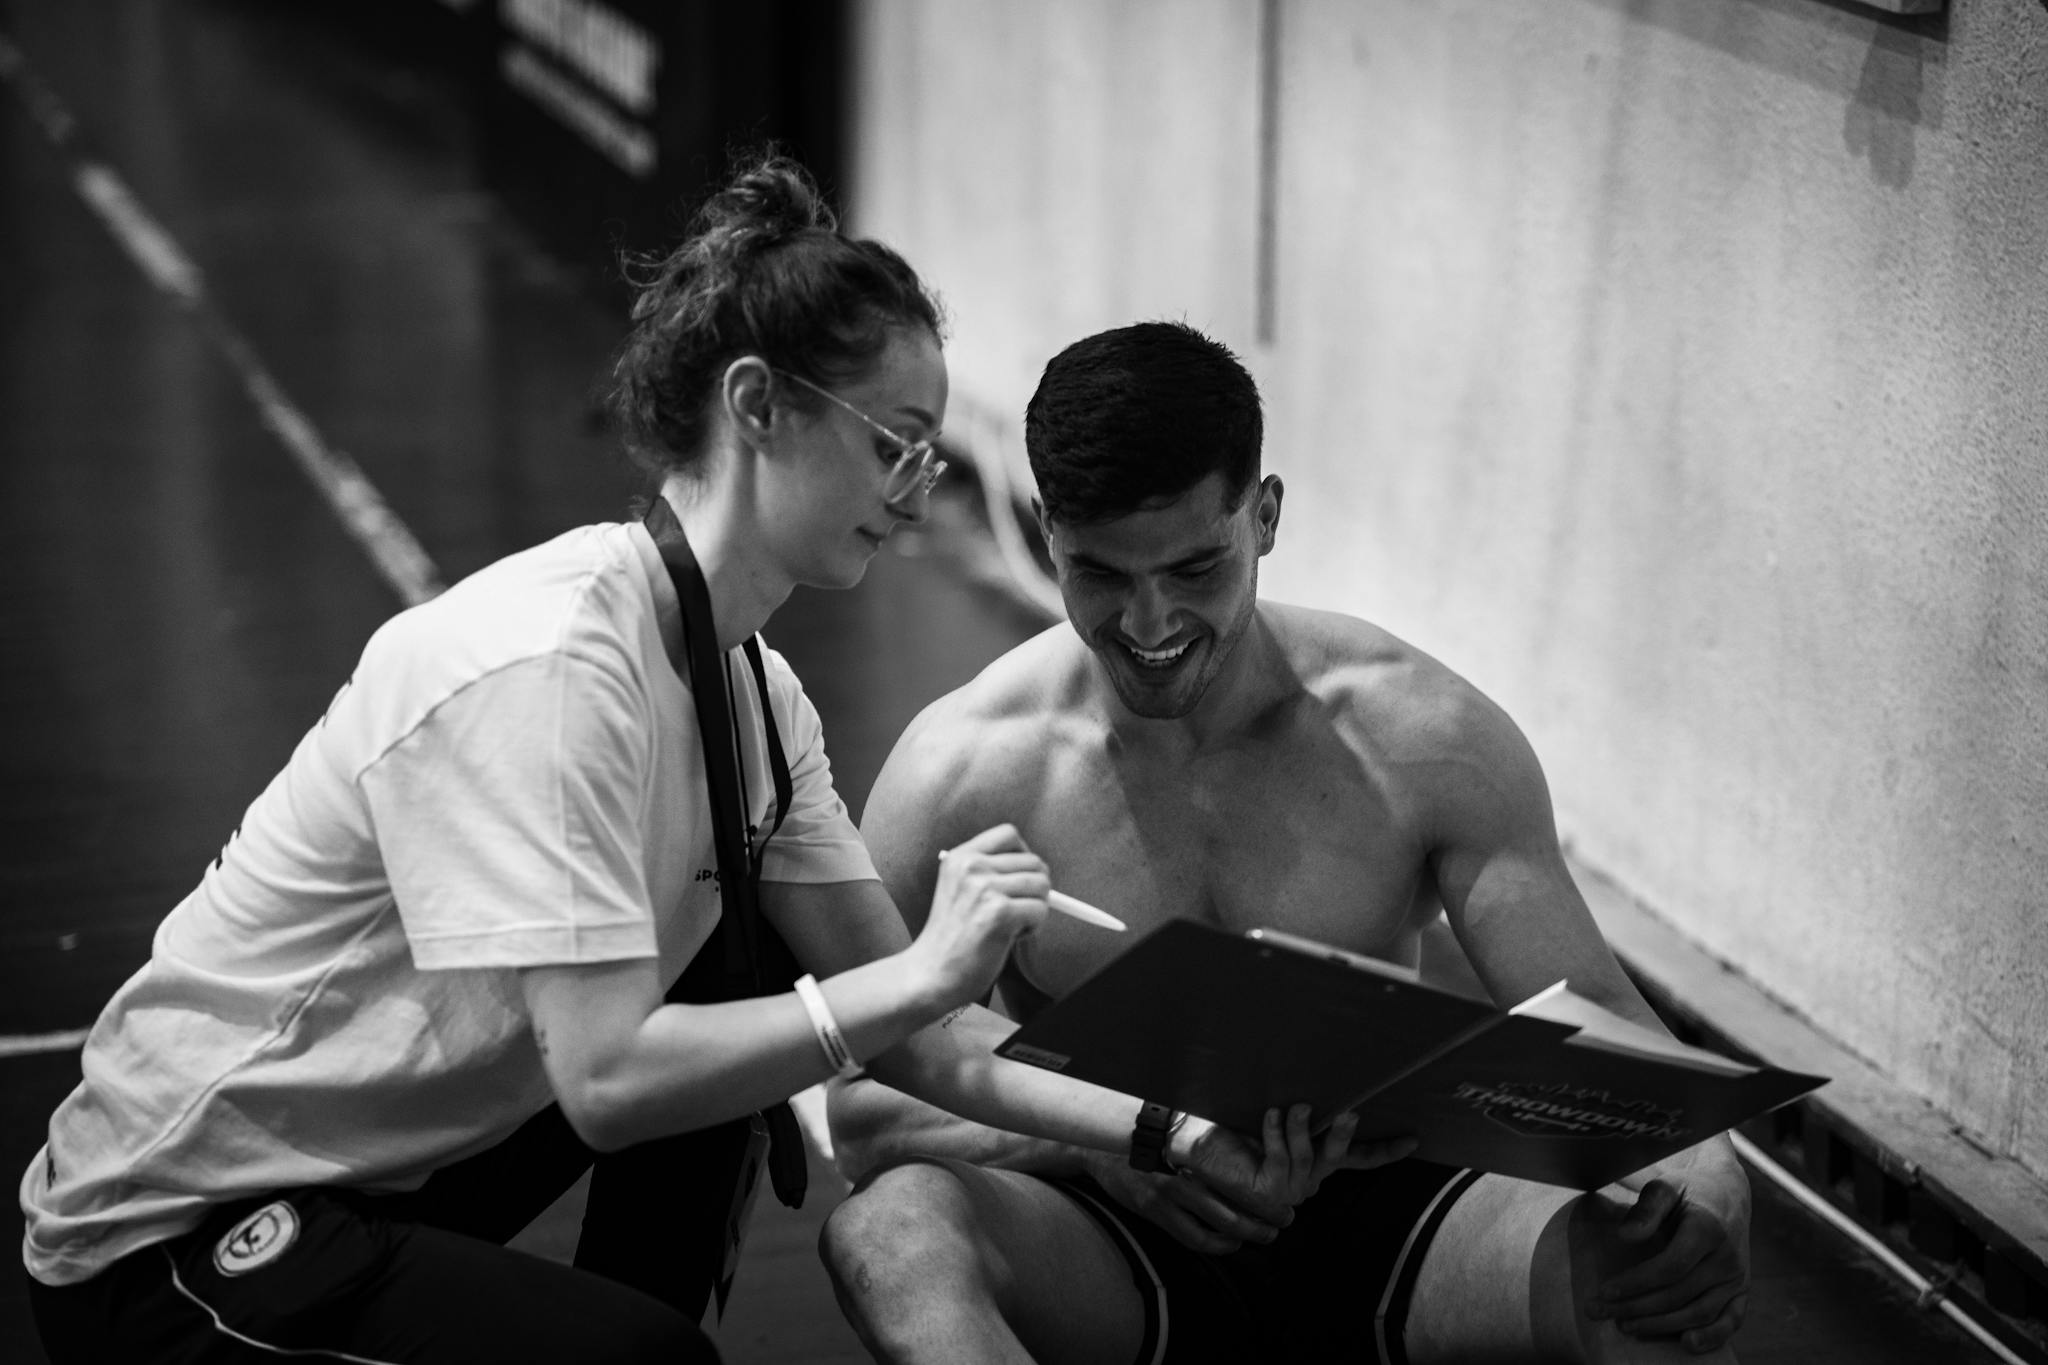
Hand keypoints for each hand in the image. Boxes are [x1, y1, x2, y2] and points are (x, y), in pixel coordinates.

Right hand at [904, 825, 1047, 1006]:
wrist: (930, 974)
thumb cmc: (951, 938)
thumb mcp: (960, 889)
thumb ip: (990, 872)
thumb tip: (1039, 870)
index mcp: (960, 857)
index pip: (1009, 835)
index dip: (1024, 856)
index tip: (1018, 879)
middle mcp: (971, 866)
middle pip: (1033, 862)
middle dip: (1034, 889)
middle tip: (1014, 912)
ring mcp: (984, 888)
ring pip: (1041, 886)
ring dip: (1035, 909)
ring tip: (1009, 925)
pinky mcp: (998, 913)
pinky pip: (1040, 910)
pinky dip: (1032, 928)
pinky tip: (1009, 937)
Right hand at [1083, 1156, 1285, 1255]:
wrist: (1103, 1155)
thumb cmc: (1149, 1145)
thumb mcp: (1181, 1142)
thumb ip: (1210, 1152)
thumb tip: (1250, 1160)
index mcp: (1190, 1158)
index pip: (1233, 1183)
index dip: (1259, 1199)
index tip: (1281, 1203)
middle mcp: (1179, 1179)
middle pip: (1226, 1212)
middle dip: (1256, 1225)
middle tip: (1277, 1227)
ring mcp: (1164, 1199)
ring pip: (1209, 1230)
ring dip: (1238, 1238)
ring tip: (1257, 1237)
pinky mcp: (1154, 1212)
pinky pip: (1190, 1237)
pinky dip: (1214, 1244)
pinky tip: (1228, 1241)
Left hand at [1178, 1106, 1416, 1230]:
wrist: (1189, 1138)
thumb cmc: (1228, 1121)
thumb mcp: (1272, 1109)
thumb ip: (1299, 1102)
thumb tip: (1323, 1067)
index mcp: (1313, 1161)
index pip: (1356, 1158)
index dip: (1384, 1150)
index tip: (1413, 1140)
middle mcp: (1305, 1179)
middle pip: (1337, 1157)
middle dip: (1343, 1135)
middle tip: (1351, 1112)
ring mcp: (1288, 1189)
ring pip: (1307, 1156)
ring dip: (1301, 1128)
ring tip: (1295, 1105)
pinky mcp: (1267, 1191)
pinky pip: (1280, 1158)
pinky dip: (1275, 1134)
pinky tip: (1270, 1115)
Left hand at [1586, 1173, 1751, 1352]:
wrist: (1728, 1194)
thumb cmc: (1688, 1190)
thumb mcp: (1666, 1186)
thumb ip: (1647, 1208)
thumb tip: (1625, 1236)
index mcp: (1708, 1228)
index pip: (1670, 1266)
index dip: (1636, 1282)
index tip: (1604, 1290)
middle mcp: (1727, 1256)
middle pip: (1679, 1293)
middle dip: (1636, 1307)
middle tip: (1599, 1312)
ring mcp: (1737, 1277)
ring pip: (1699, 1311)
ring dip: (1661, 1325)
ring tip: (1625, 1326)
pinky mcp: (1742, 1291)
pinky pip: (1731, 1320)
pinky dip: (1712, 1337)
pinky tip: (1686, 1344)